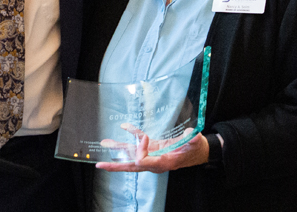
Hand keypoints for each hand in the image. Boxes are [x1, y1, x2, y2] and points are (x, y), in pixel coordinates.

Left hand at [94, 124, 208, 173]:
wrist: (196, 151)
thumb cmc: (195, 149)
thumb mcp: (195, 144)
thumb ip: (193, 140)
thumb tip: (191, 135)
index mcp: (162, 162)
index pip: (143, 161)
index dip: (140, 150)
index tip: (144, 137)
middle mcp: (153, 162)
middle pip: (131, 166)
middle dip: (115, 166)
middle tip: (100, 165)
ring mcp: (151, 156)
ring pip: (131, 155)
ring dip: (117, 149)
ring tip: (104, 143)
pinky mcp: (151, 149)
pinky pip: (137, 145)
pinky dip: (129, 138)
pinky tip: (121, 130)